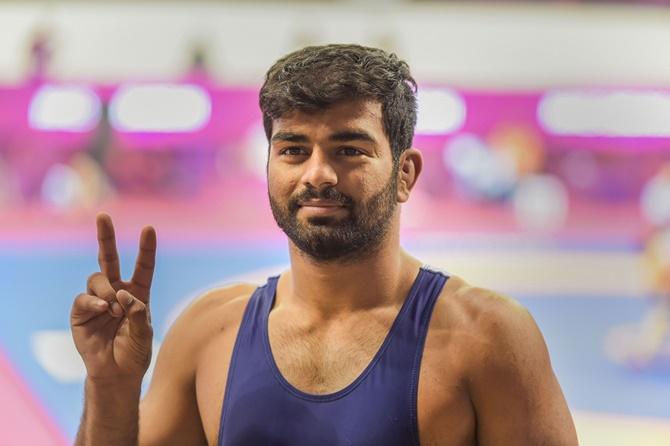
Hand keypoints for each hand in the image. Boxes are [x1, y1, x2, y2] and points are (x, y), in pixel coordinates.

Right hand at [71, 213, 156, 383]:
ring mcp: (97, 300)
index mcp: (138, 294)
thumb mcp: (144, 333)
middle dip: (106, 237)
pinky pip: (83, 297)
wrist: (116, 374)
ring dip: (106, 290)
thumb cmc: (134, 353)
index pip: (143, 267)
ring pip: (97, 278)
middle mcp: (116, 292)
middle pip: (109, 259)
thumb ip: (137, 312)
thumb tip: (122, 293)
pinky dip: (94, 301)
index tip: (149, 229)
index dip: (146, 249)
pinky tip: (103, 310)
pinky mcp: (81, 312)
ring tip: (114, 309)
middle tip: (103, 216)